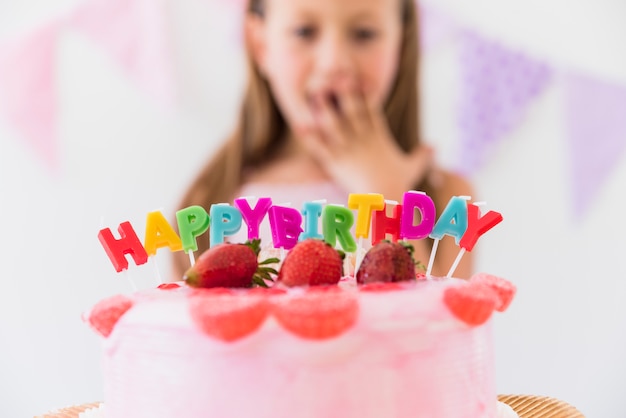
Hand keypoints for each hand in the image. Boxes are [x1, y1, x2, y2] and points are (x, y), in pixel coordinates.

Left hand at [296, 82, 433, 200]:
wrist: (384, 201)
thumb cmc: (397, 186)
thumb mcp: (412, 168)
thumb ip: (422, 156)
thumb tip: (435, 147)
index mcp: (378, 137)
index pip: (372, 109)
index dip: (366, 92)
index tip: (360, 77)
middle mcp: (363, 139)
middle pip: (352, 109)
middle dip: (345, 91)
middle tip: (336, 74)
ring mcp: (348, 150)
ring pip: (334, 124)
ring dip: (324, 108)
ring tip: (316, 92)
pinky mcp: (336, 163)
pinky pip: (320, 147)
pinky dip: (310, 137)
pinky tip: (301, 125)